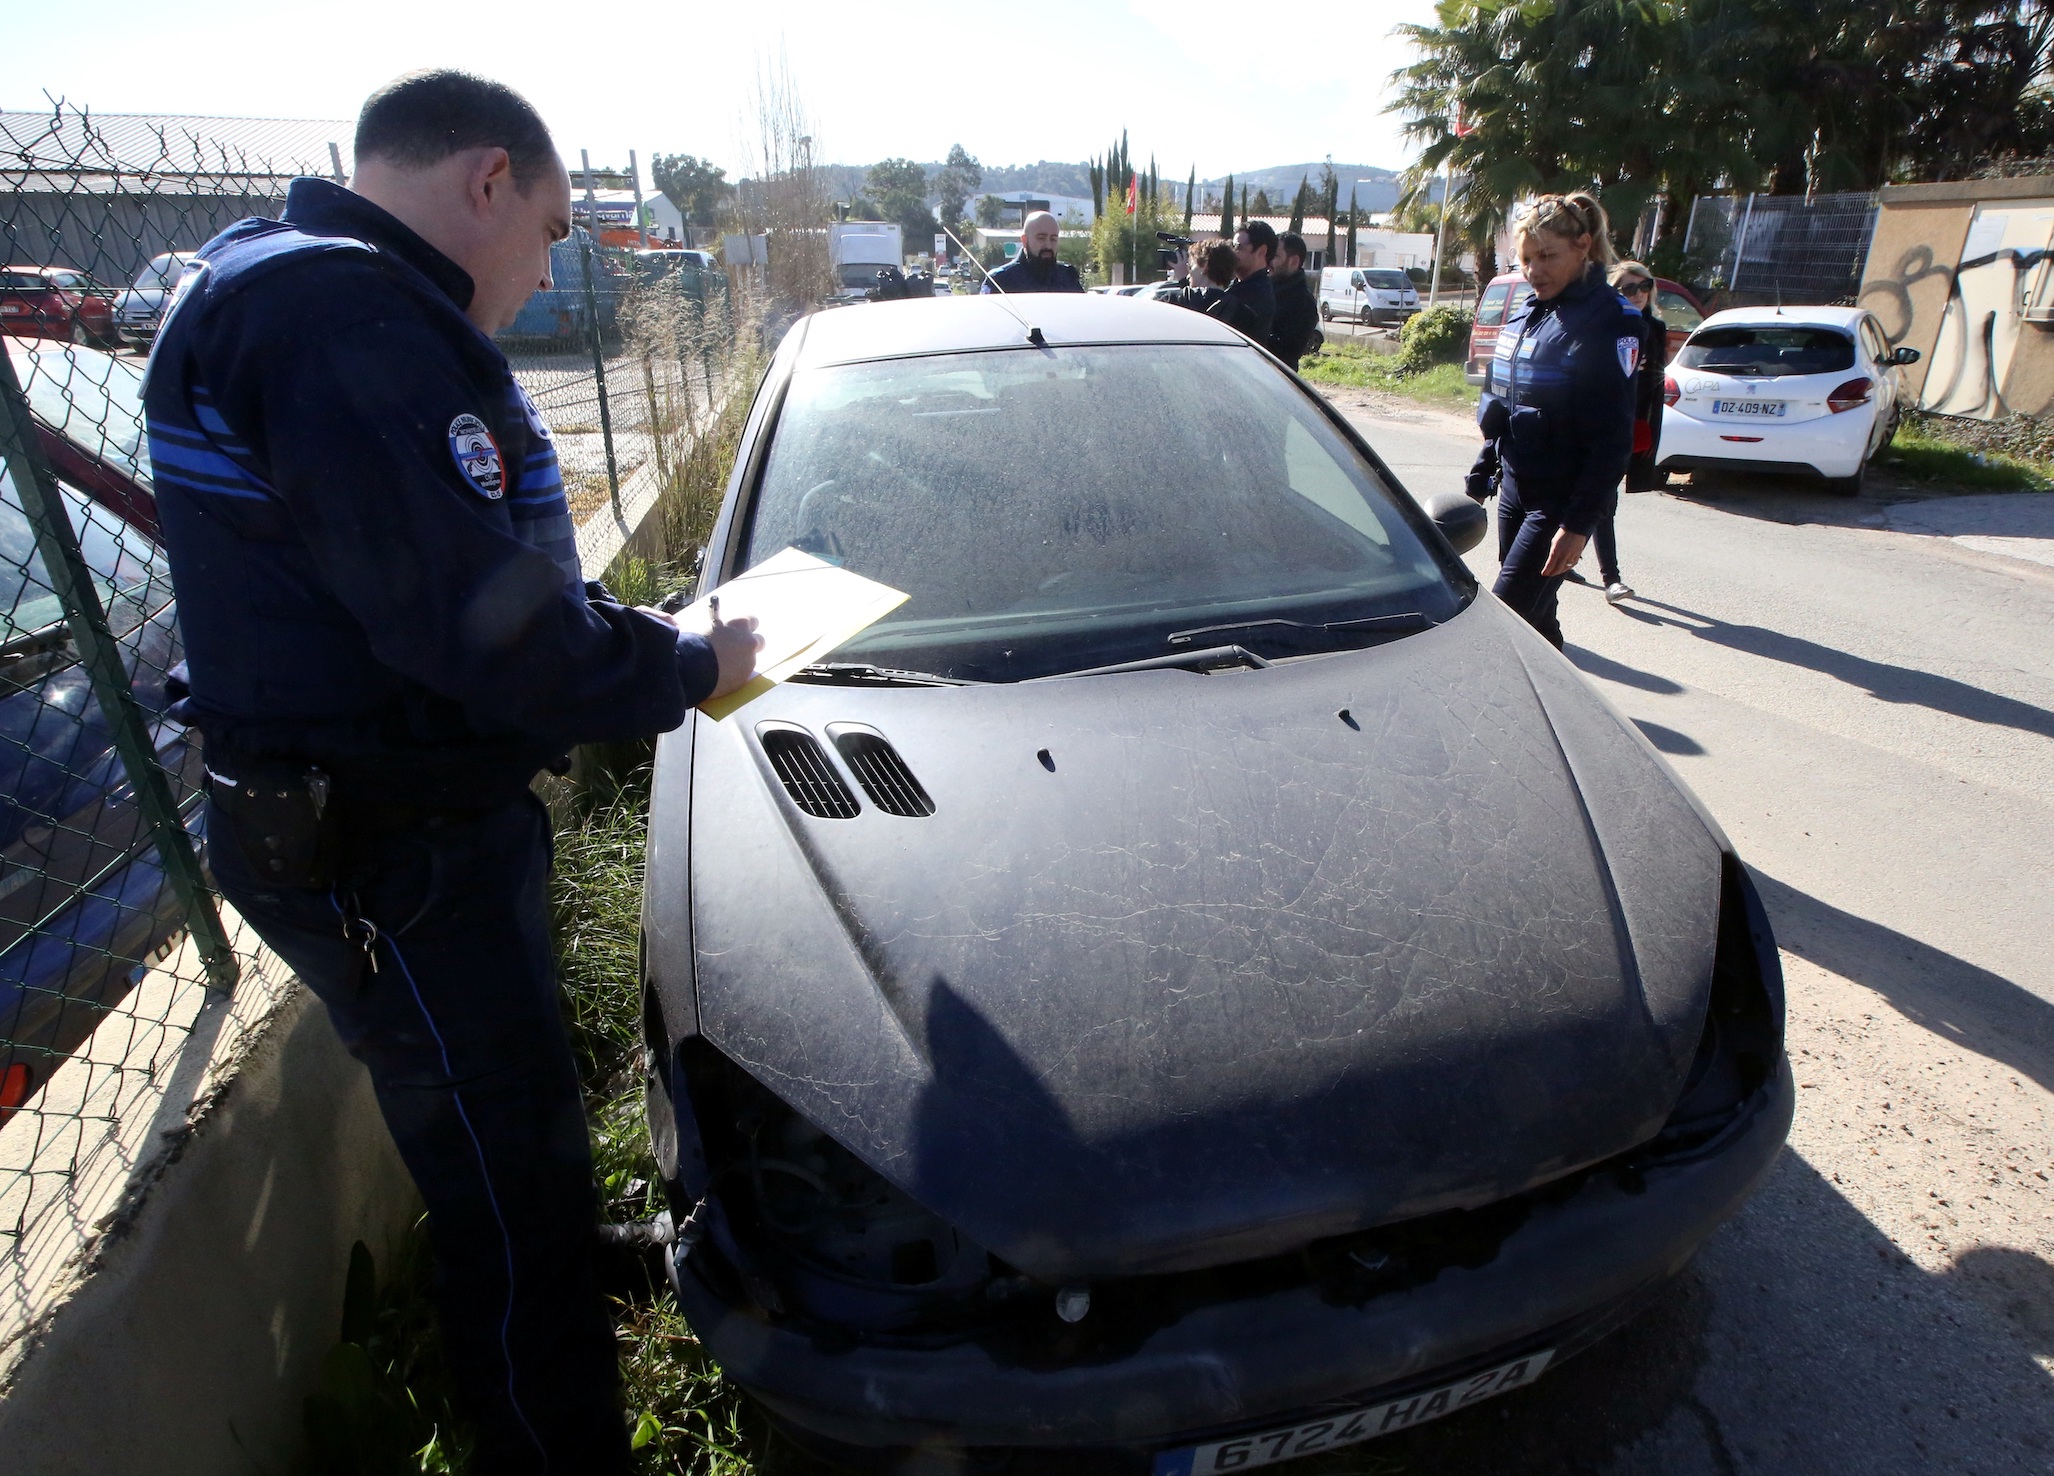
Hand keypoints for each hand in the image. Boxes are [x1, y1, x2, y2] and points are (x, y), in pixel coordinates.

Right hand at [641, 605, 763, 701]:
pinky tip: (723, 678)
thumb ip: (693, 624)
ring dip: (743, 662)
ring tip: (726, 668)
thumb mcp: (687, 626)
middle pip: (760, 641)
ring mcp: (749, 660)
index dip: (743, 628)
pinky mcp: (744, 678)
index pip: (751, 620)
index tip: (736, 632)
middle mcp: (748, 640)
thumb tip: (676, 623)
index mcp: (736, 623)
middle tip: (737, 651)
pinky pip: (743, 676)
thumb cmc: (687, 642)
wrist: (689, 668)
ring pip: (752, 661)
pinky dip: (735, 676)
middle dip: (750, 645)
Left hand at [1540, 528, 1587, 577]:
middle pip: (1557, 569)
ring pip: (1565, 568)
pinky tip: (1565, 568)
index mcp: (1556, 551)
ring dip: (1559, 571)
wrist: (1575, 528)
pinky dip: (1568, 568)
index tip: (1543, 573)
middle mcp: (1563, 555)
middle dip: (1552, 573)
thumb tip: (1550, 560)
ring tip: (1555, 572)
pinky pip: (1572, 564)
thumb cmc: (1563, 533)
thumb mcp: (1554, 542)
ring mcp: (1571, 555)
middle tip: (1548, 574)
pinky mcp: (1577, 555)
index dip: (1546, 571)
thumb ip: (1552, 551)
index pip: (1550, 565)